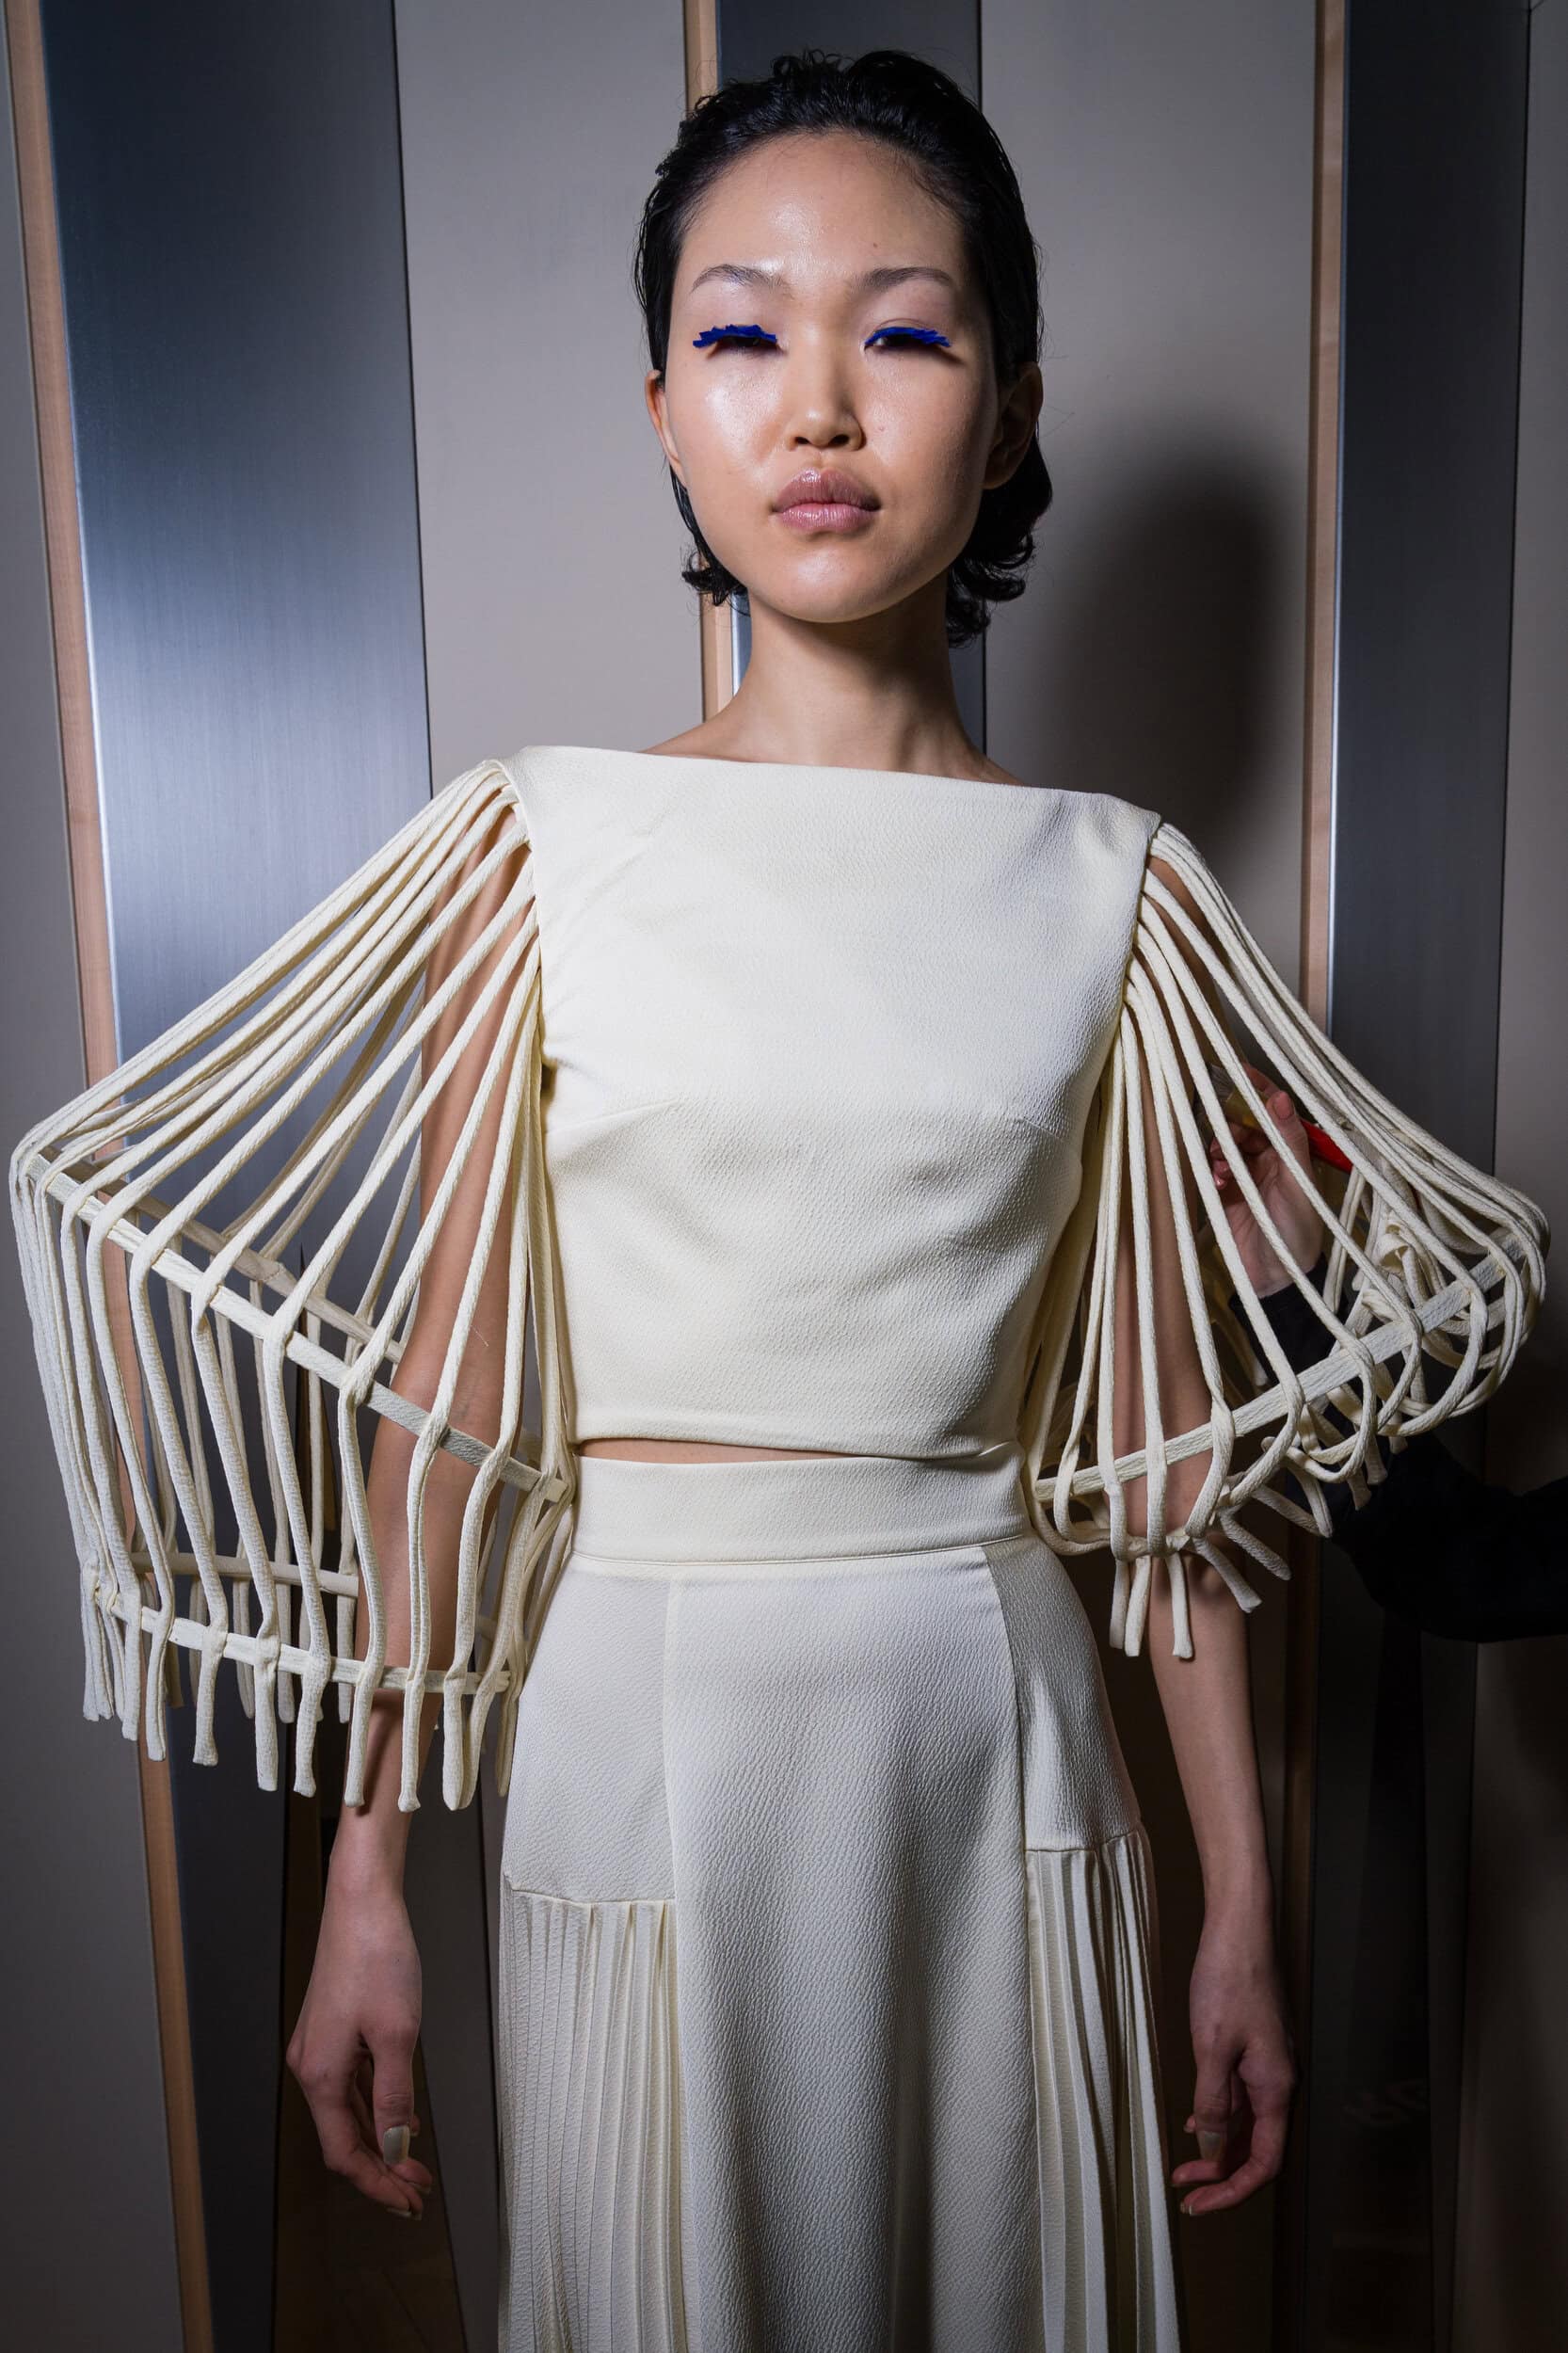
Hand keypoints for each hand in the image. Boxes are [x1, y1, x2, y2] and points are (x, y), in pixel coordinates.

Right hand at [285, 1868, 434, 2219]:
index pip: (345, 2153)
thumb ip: (395, 2096)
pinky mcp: (332, 2029)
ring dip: (379, 2140)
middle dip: (381, 2168)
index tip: (409, 2200)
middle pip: (343, 2137)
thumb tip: (394, 2146)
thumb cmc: (377, 1954)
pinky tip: (396, 2116)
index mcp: (320, 2074)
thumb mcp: (397, 2033)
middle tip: (417, 2189)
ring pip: (347, 2112)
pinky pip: (351, 2084)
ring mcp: (320, 2047)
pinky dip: (373, 2107)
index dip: (377, 2183)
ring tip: (412, 2163)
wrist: (361, 1899)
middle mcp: (311, 2065)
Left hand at [1171, 1903, 1296, 2215]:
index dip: (1233, 2190)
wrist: (1241, 1929)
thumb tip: (1213, 2150)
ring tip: (1182, 2169)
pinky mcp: (1254, 2050)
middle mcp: (1278, 2083)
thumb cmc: (1229, 1980)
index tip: (1199, 2204)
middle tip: (1184, 2192)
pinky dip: (1220, 2118)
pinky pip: (1241, 2099)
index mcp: (1276, 2088)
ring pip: (1248, 2126)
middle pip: (1257, 2149)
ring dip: (1217, 2150)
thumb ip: (1214, 2102)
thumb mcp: (1212, 2046)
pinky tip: (1197, 2124)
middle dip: (1221, 2176)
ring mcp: (1267, 2067)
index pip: (1264, 2162)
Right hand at [1207, 1060, 1323, 1295]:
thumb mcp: (1298, 1182)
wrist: (1277, 1279)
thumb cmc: (1297, 1230)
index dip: (1258, 1090)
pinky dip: (1212, 1171)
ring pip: (1224, 1147)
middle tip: (1227, 1136)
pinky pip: (1211, 1171)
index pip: (1273, 1112)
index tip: (1240, 1070)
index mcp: (1290, 1153)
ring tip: (1223, 1166)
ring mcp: (1243, 1177)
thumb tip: (1280, 1097)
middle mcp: (1266, 1160)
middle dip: (1231, 1125)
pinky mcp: (1223, 1195)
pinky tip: (1217, 1181)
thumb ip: (1289, 1140)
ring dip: (1220, 1150)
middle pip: (1242, 1127)